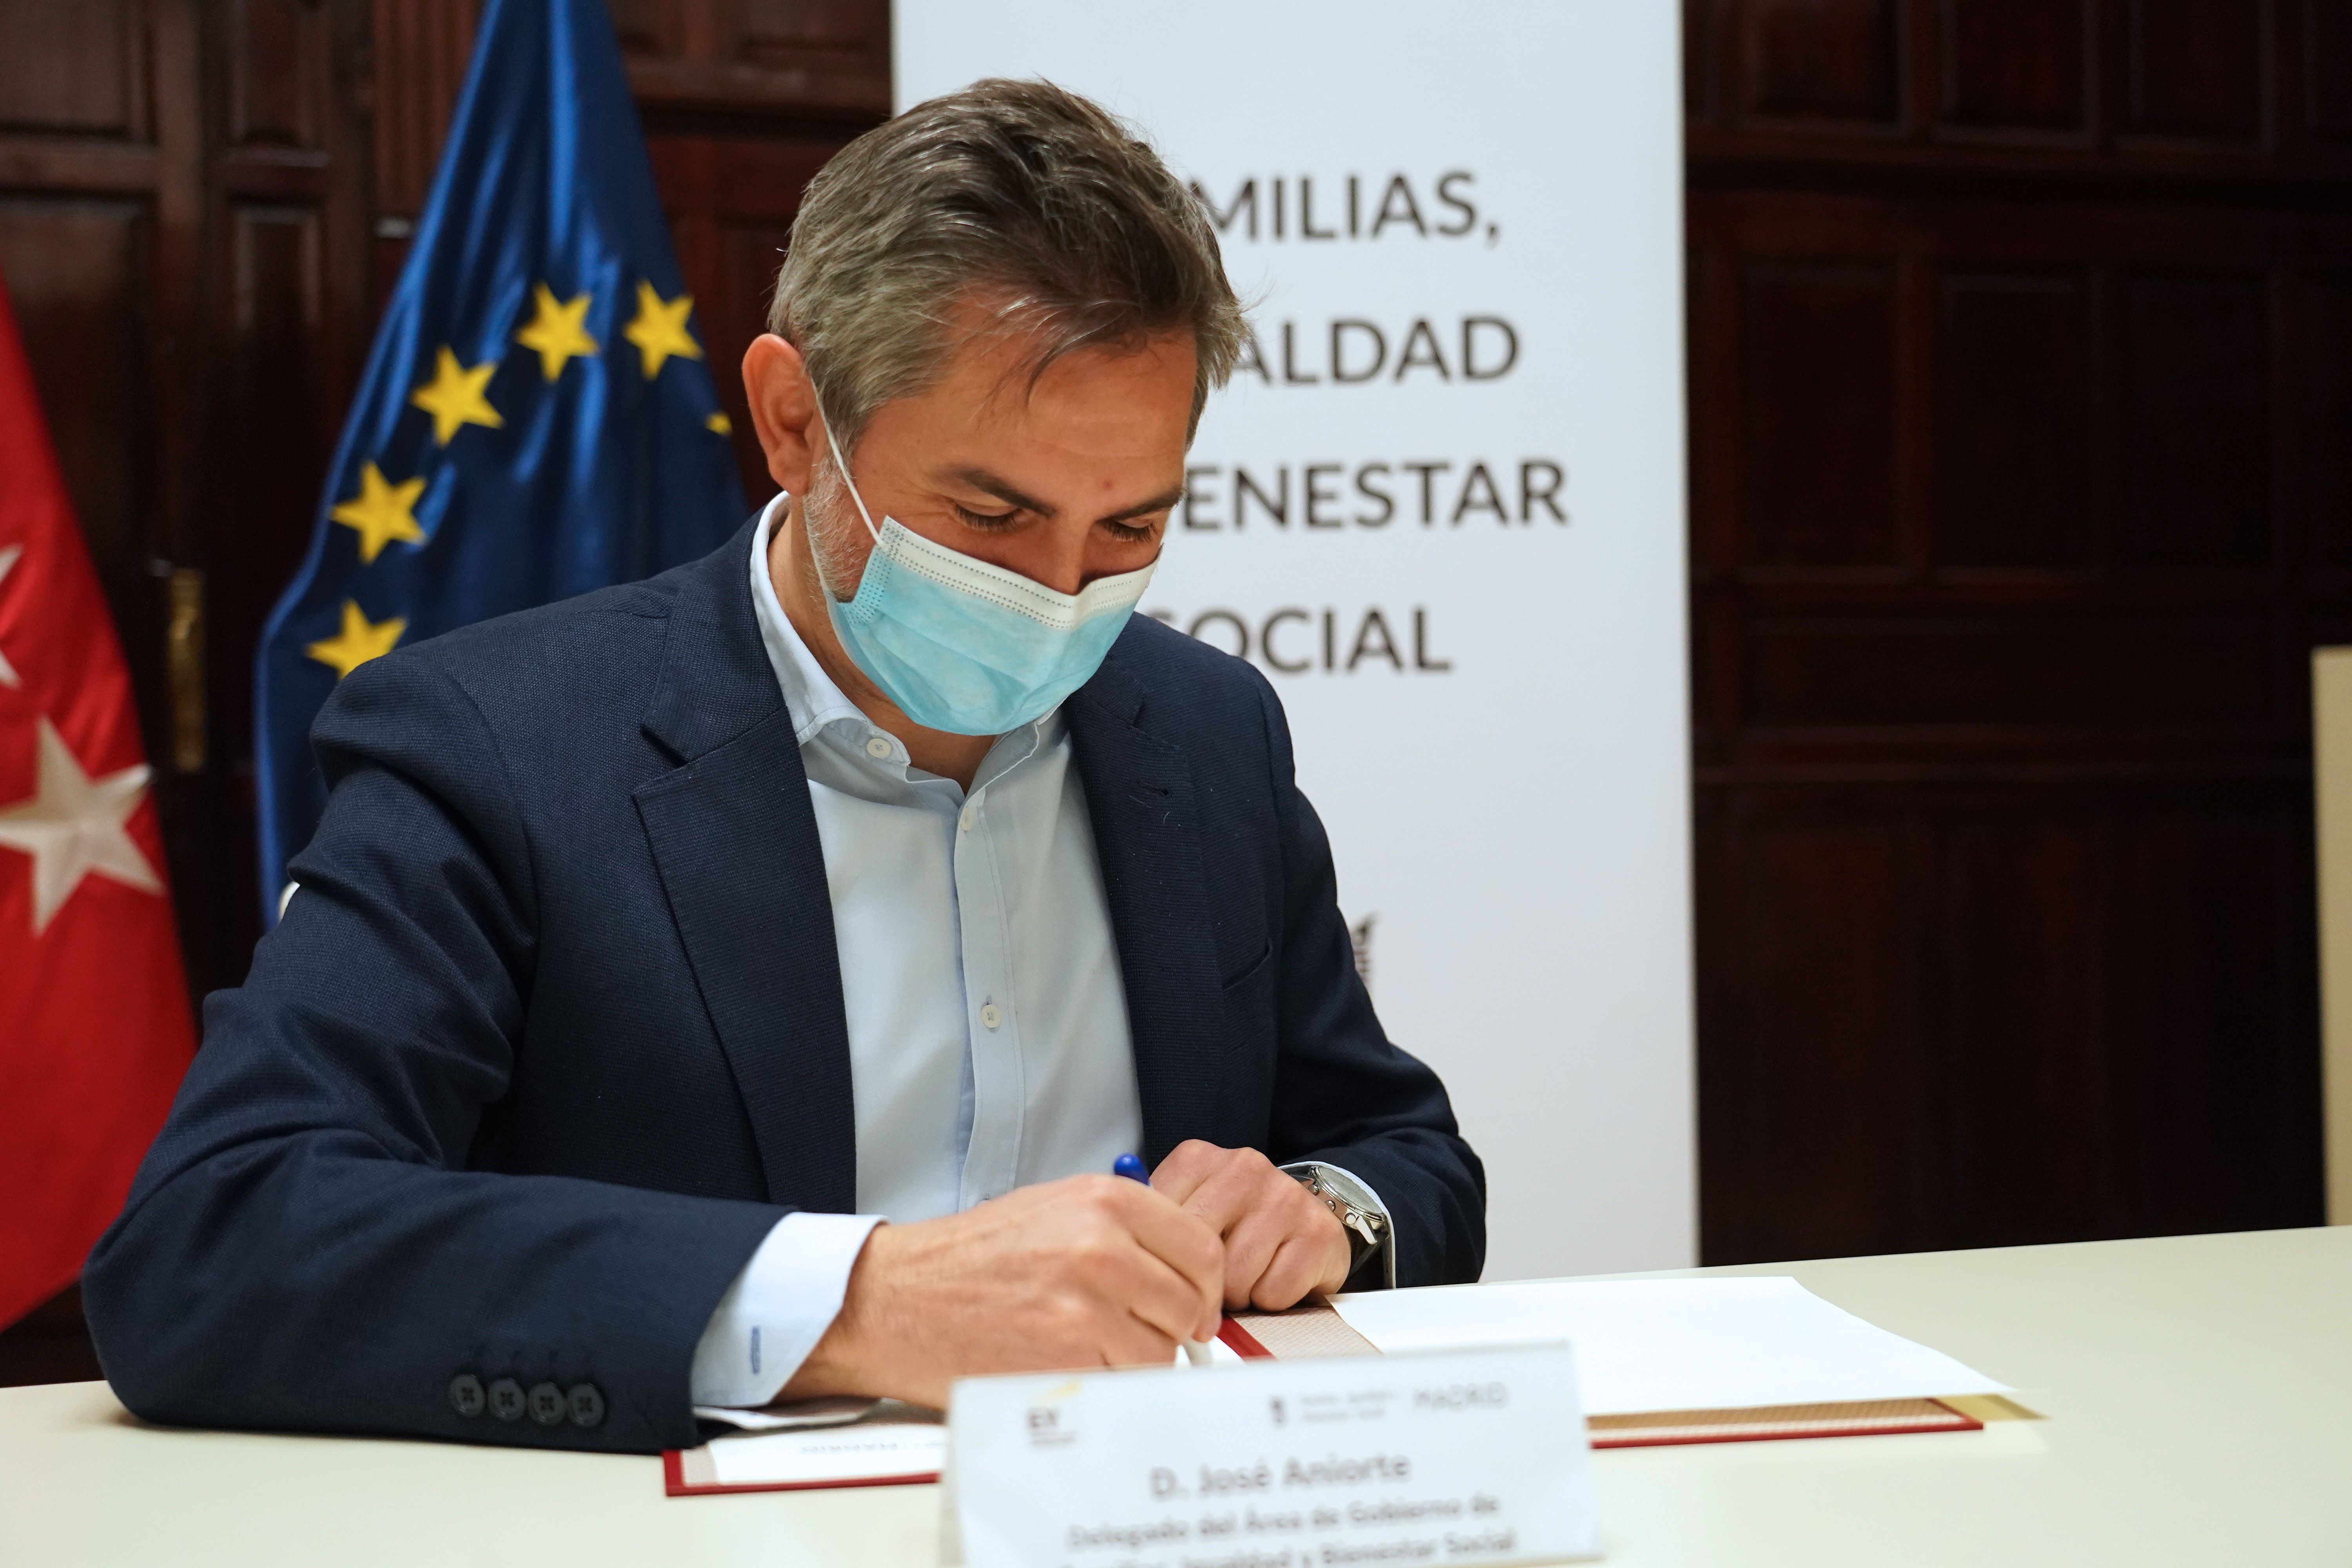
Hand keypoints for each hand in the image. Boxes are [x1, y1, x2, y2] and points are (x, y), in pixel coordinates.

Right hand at [783, 1174, 1222, 1407]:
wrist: (898, 1297)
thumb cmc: (973, 1257)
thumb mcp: (1056, 1209)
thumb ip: (1125, 1232)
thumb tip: (1187, 1274)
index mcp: (1106, 1201)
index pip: (1203, 1251)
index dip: (1204, 1288)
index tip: (1192, 1307)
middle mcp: (1103, 1247)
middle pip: (1189, 1305)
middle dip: (1172, 1327)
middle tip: (1139, 1331)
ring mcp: (1086, 1305)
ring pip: (1160, 1351)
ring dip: (1134, 1359)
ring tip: (1084, 1343)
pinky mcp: (1065, 1357)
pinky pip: (1122, 1383)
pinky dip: (1104, 1383)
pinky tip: (1064, 1362)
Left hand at [1150, 1141, 1352, 1310]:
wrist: (1307, 1215)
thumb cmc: (1236, 1221)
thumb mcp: (1187, 1209)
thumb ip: (1153, 1222)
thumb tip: (1118, 1250)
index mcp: (1199, 1159)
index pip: (1159, 1225)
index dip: (1165, 1262)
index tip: (1174, 1270)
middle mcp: (1244, 1168)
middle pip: (1197, 1254)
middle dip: (1202, 1281)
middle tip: (1213, 1279)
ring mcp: (1284, 1197)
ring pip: (1235, 1279)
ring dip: (1238, 1293)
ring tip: (1248, 1273)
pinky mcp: (1318, 1232)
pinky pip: (1274, 1293)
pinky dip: (1271, 1299)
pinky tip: (1276, 1275)